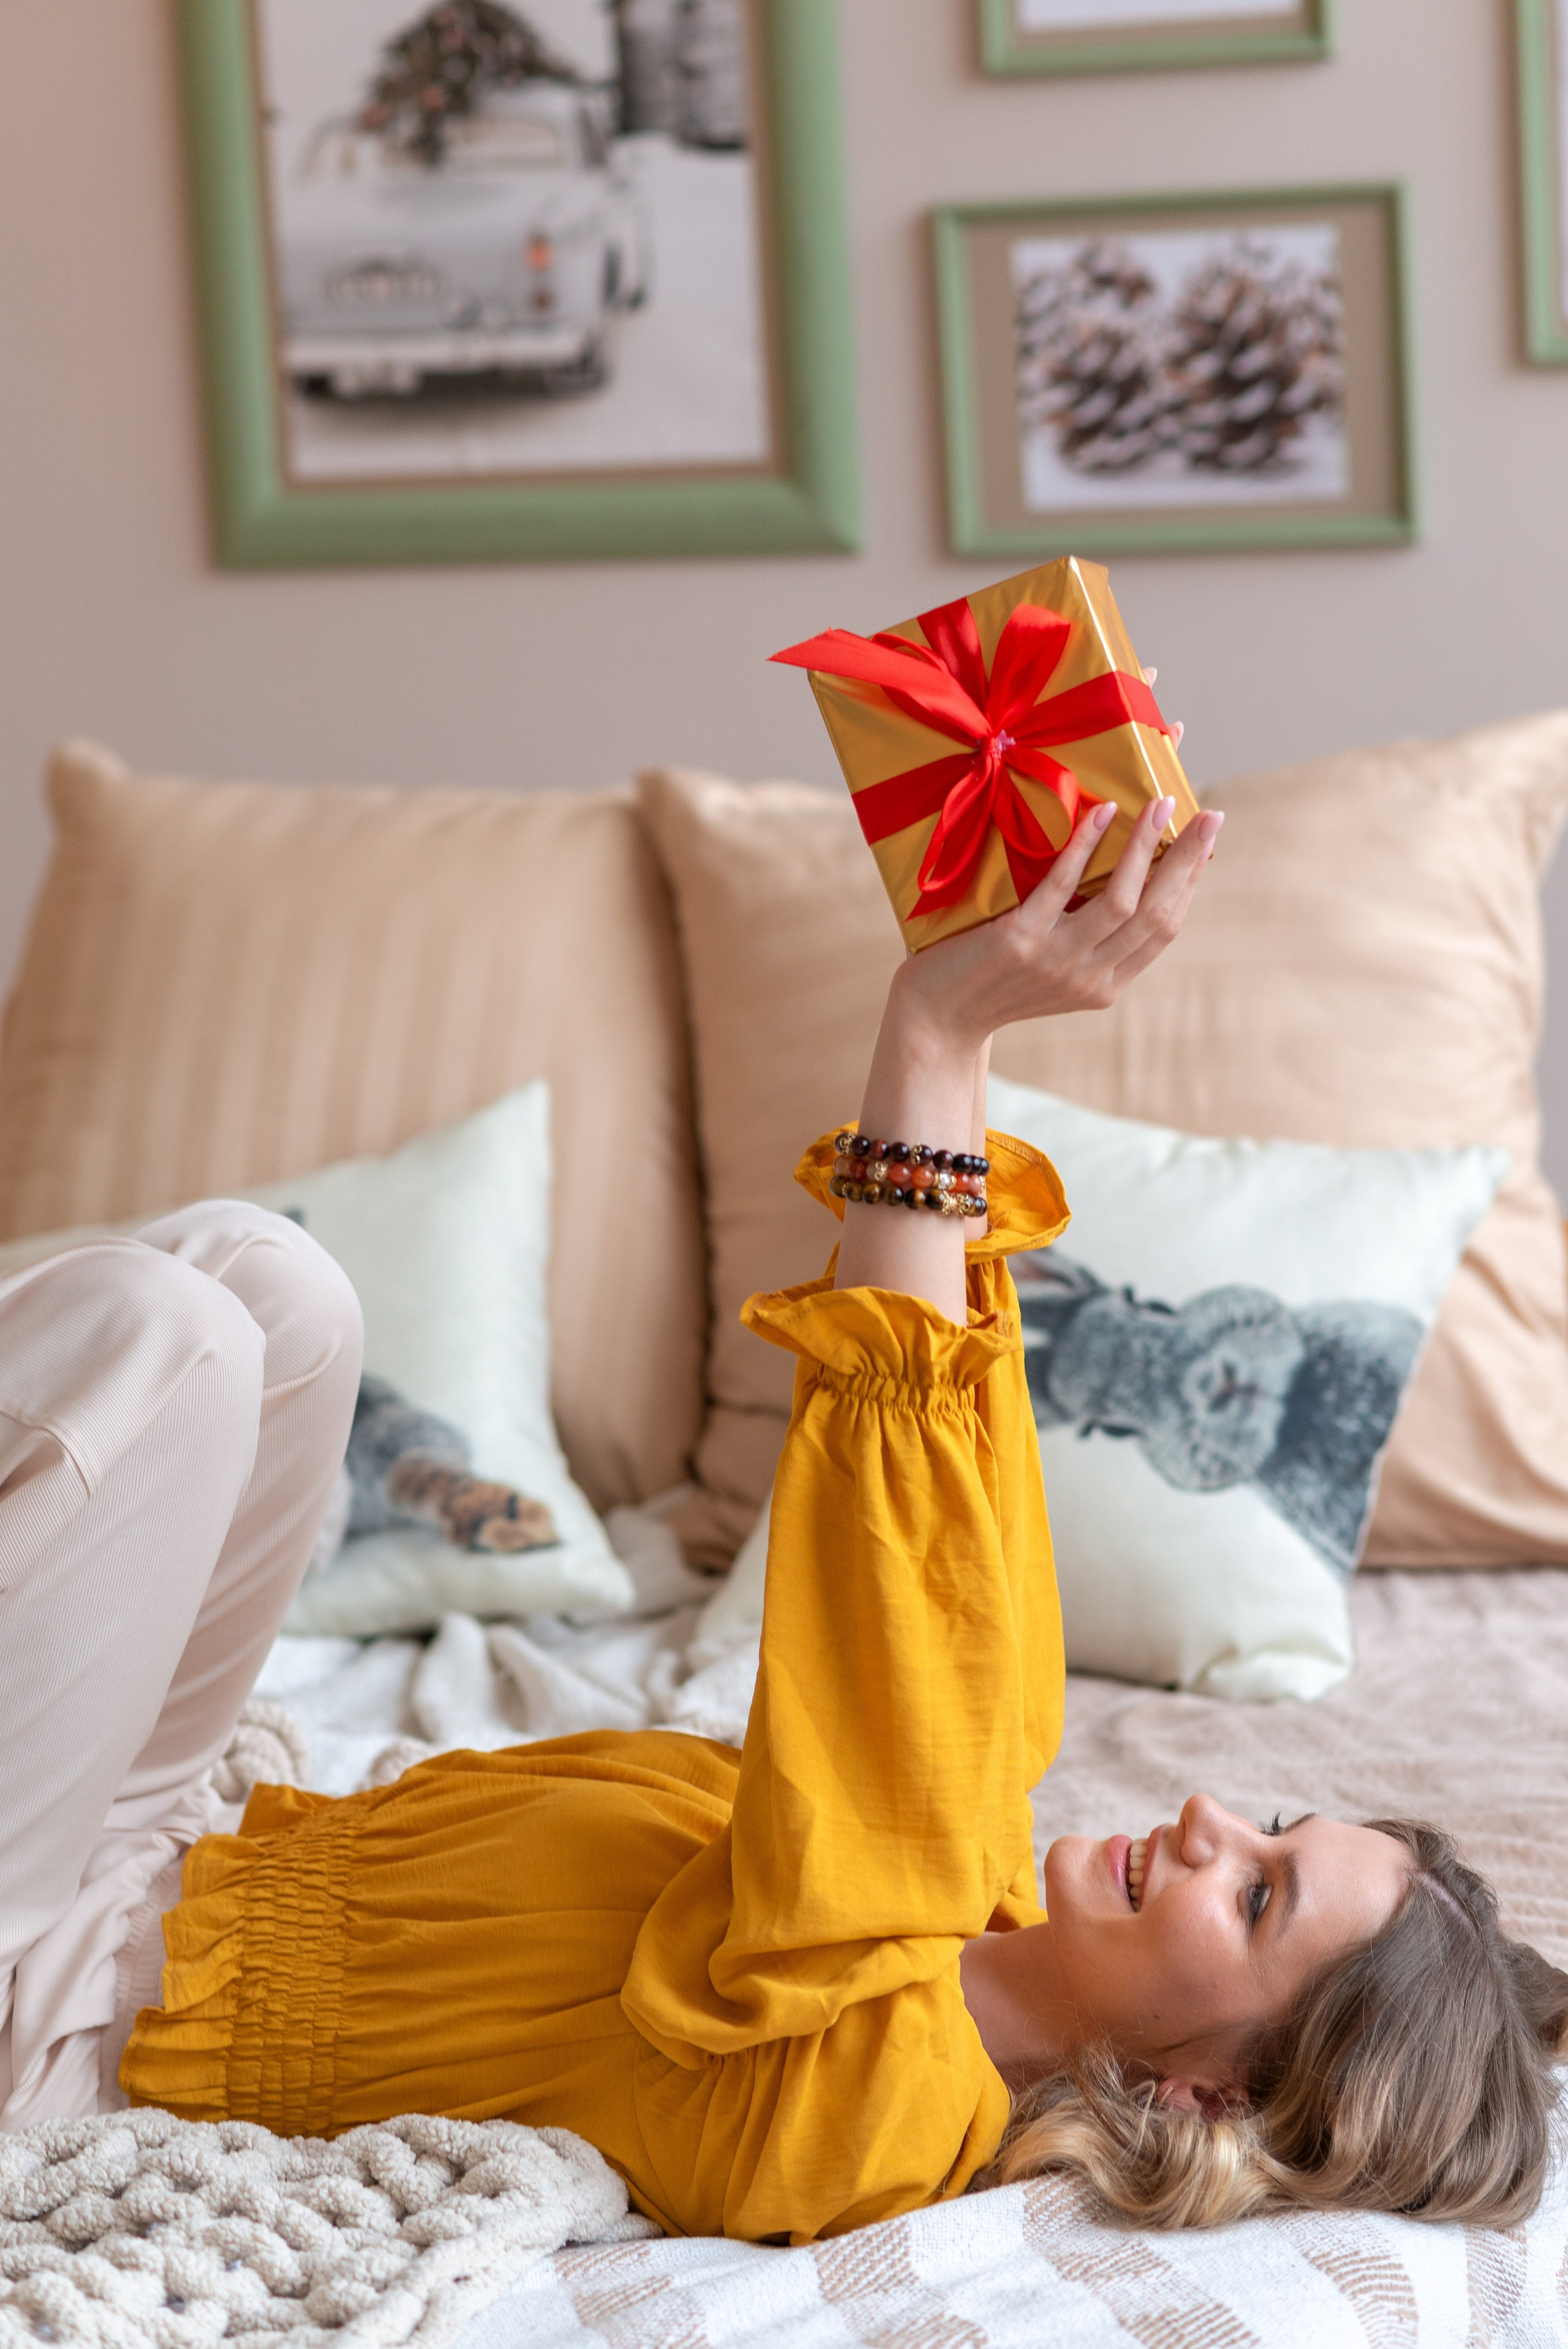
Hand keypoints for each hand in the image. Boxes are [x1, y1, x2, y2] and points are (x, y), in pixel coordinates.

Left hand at [889, 792, 1222, 1061]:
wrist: (935, 1017)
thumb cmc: (991, 981)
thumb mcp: (1053, 970)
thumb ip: (1087, 939)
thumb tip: (1120, 879)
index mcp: (1105, 986)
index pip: (1165, 929)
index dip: (1190, 882)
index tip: (1207, 841)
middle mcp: (1089, 978)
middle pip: (1157, 914)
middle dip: (1188, 862)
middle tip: (1209, 815)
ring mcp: (1056, 961)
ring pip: (1122, 902)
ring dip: (1147, 849)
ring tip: (1161, 801)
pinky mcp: (1019, 941)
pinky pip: (1062, 887)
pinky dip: (1086, 847)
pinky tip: (1101, 812)